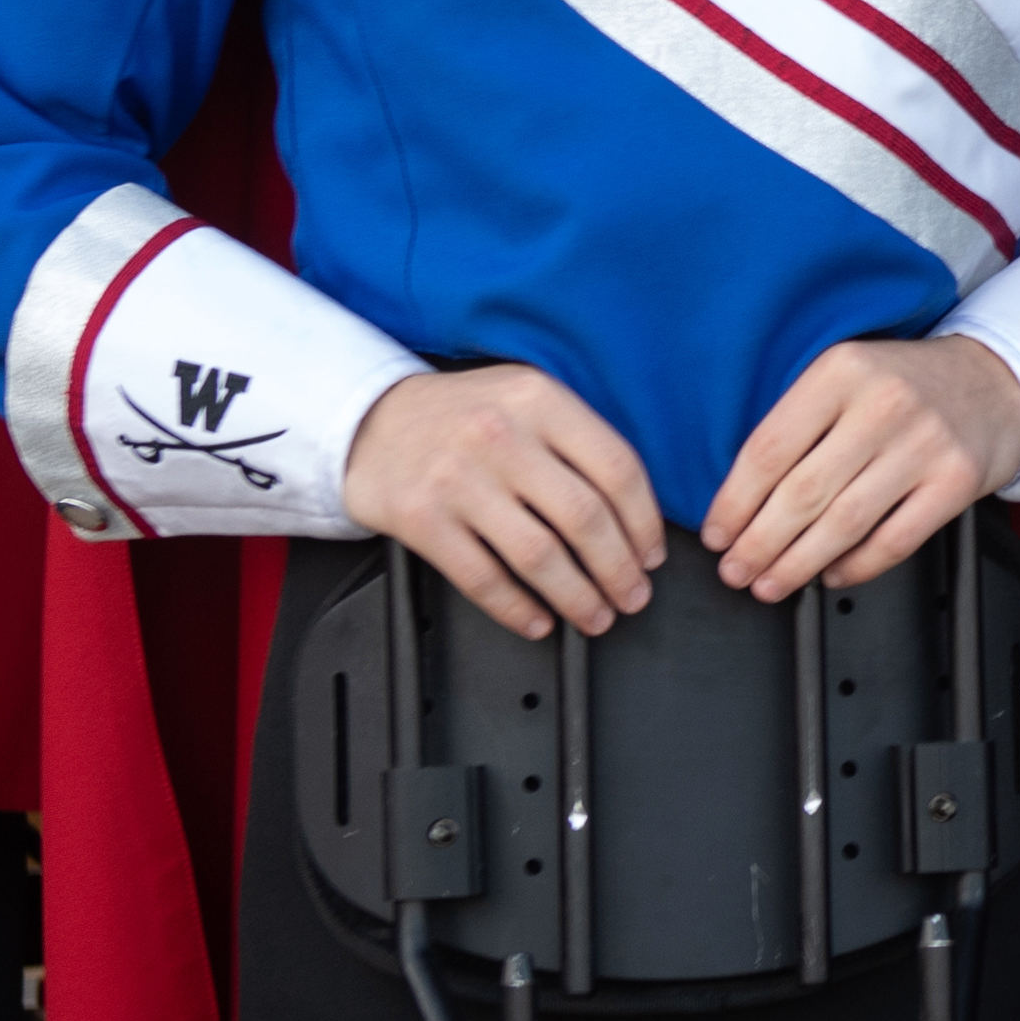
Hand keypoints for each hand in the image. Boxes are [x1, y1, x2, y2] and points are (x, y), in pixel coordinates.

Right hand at [344, 365, 664, 641]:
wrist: (368, 422)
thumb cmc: (461, 416)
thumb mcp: (523, 399)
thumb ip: (576, 440)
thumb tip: (635, 515)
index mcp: (538, 399)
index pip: (617, 467)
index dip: (644, 522)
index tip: (651, 554)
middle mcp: (500, 435)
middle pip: (584, 518)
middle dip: (619, 570)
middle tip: (633, 596)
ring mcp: (458, 478)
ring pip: (539, 556)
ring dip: (578, 597)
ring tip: (596, 615)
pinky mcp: (422, 519)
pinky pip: (484, 579)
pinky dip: (518, 610)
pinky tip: (538, 621)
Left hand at [703, 336, 1019, 603]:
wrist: (993, 382)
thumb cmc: (906, 385)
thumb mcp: (847, 375)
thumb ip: (800, 420)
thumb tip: (739, 496)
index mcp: (841, 370)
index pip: (769, 449)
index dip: (734, 502)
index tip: (716, 533)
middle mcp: (883, 404)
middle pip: (802, 493)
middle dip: (758, 544)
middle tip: (735, 570)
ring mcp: (924, 444)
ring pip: (843, 523)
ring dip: (796, 564)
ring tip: (770, 583)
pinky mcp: (956, 481)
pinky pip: (893, 541)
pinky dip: (855, 567)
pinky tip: (830, 574)